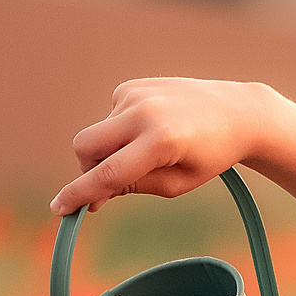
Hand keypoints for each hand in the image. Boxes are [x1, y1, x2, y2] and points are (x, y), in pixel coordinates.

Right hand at [49, 79, 275, 215]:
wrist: (237, 112)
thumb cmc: (210, 155)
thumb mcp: (178, 183)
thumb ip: (134, 186)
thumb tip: (94, 194)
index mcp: (161, 142)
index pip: (108, 173)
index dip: (79, 194)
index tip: (59, 208)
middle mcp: (144, 112)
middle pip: (86, 146)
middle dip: (88, 169)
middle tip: (110, 186)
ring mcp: (136, 94)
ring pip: (98, 135)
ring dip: (112, 151)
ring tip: (152, 151)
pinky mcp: (132, 86)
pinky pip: (110, 119)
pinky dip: (121, 132)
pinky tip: (151, 130)